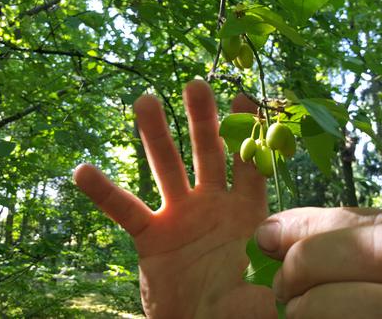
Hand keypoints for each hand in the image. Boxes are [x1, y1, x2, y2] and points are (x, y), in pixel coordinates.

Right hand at [74, 80, 275, 317]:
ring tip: (145, 100)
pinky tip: (83, 171)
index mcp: (246, 212)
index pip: (250, 164)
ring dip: (156, 136)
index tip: (244, 97)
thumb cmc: (238, 307)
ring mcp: (179, 217)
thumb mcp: (265, 291)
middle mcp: (211, 205)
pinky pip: (125, 211)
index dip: (248, 132)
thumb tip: (298, 267)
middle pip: (207, 153)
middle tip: (195, 84)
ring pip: (166, 168)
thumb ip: (277, 273)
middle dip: (202, 120)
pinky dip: (104, 193)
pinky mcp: (151, 237)